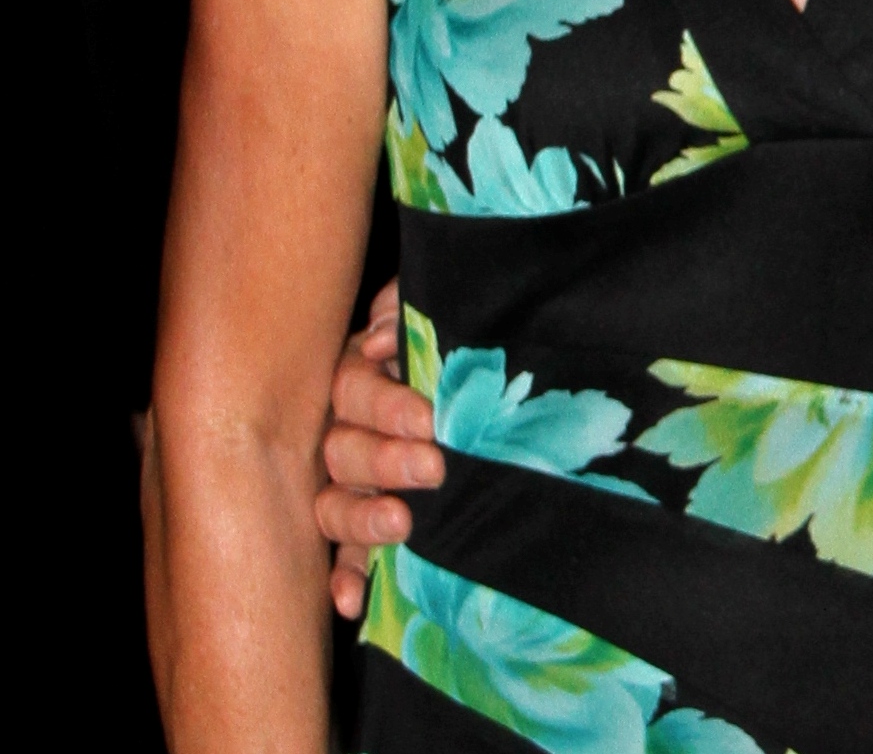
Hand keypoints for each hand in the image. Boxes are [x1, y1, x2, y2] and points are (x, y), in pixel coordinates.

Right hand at [313, 282, 443, 619]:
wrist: (495, 379)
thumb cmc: (459, 341)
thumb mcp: (435, 315)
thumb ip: (402, 313)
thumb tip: (381, 338)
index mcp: (359, 376)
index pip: (352, 391)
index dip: (386, 406)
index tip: (429, 419)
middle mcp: (347, 431)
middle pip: (343, 450)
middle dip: (387, 460)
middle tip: (435, 467)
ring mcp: (352, 483)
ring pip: (335, 505)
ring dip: (363, 518)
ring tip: (402, 524)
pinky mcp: (367, 528)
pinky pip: (344, 556)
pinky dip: (347, 577)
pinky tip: (352, 601)